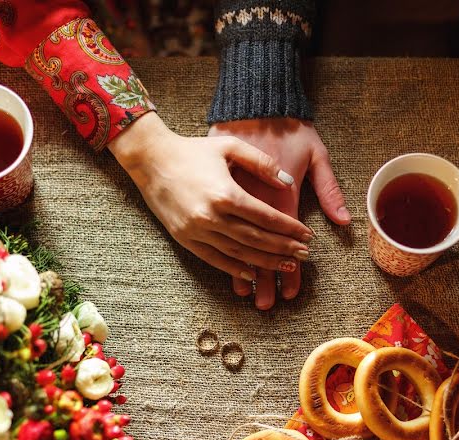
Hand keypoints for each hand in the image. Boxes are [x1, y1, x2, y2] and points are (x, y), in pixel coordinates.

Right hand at [109, 112, 312, 281]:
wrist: (150, 159)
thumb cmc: (192, 150)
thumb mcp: (229, 146)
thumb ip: (261, 163)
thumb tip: (288, 183)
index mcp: (226, 194)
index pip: (267, 217)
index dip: (290, 228)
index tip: (307, 235)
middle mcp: (212, 216)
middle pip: (257, 239)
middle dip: (284, 249)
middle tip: (305, 255)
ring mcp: (197, 231)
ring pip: (239, 253)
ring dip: (266, 262)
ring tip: (288, 266)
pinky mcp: (185, 239)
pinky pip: (215, 259)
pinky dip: (235, 269)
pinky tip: (253, 274)